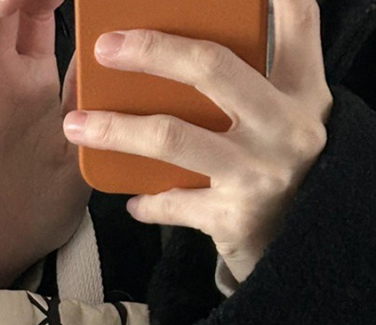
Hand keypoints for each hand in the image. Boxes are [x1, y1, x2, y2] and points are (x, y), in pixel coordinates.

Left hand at [62, 0, 333, 284]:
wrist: (304, 247)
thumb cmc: (279, 171)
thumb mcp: (284, 121)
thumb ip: (253, 84)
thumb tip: (181, 51)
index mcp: (301, 91)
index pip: (294, 21)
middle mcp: (285, 126)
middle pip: (211, 67)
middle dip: (151, 51)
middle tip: (105, 48)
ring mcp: (258, 172)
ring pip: (172, 137)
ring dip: (116, 130)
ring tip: (76, 126)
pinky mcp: (233, 217)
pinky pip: (172, 203)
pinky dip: (146, 202)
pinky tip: (133, 201)